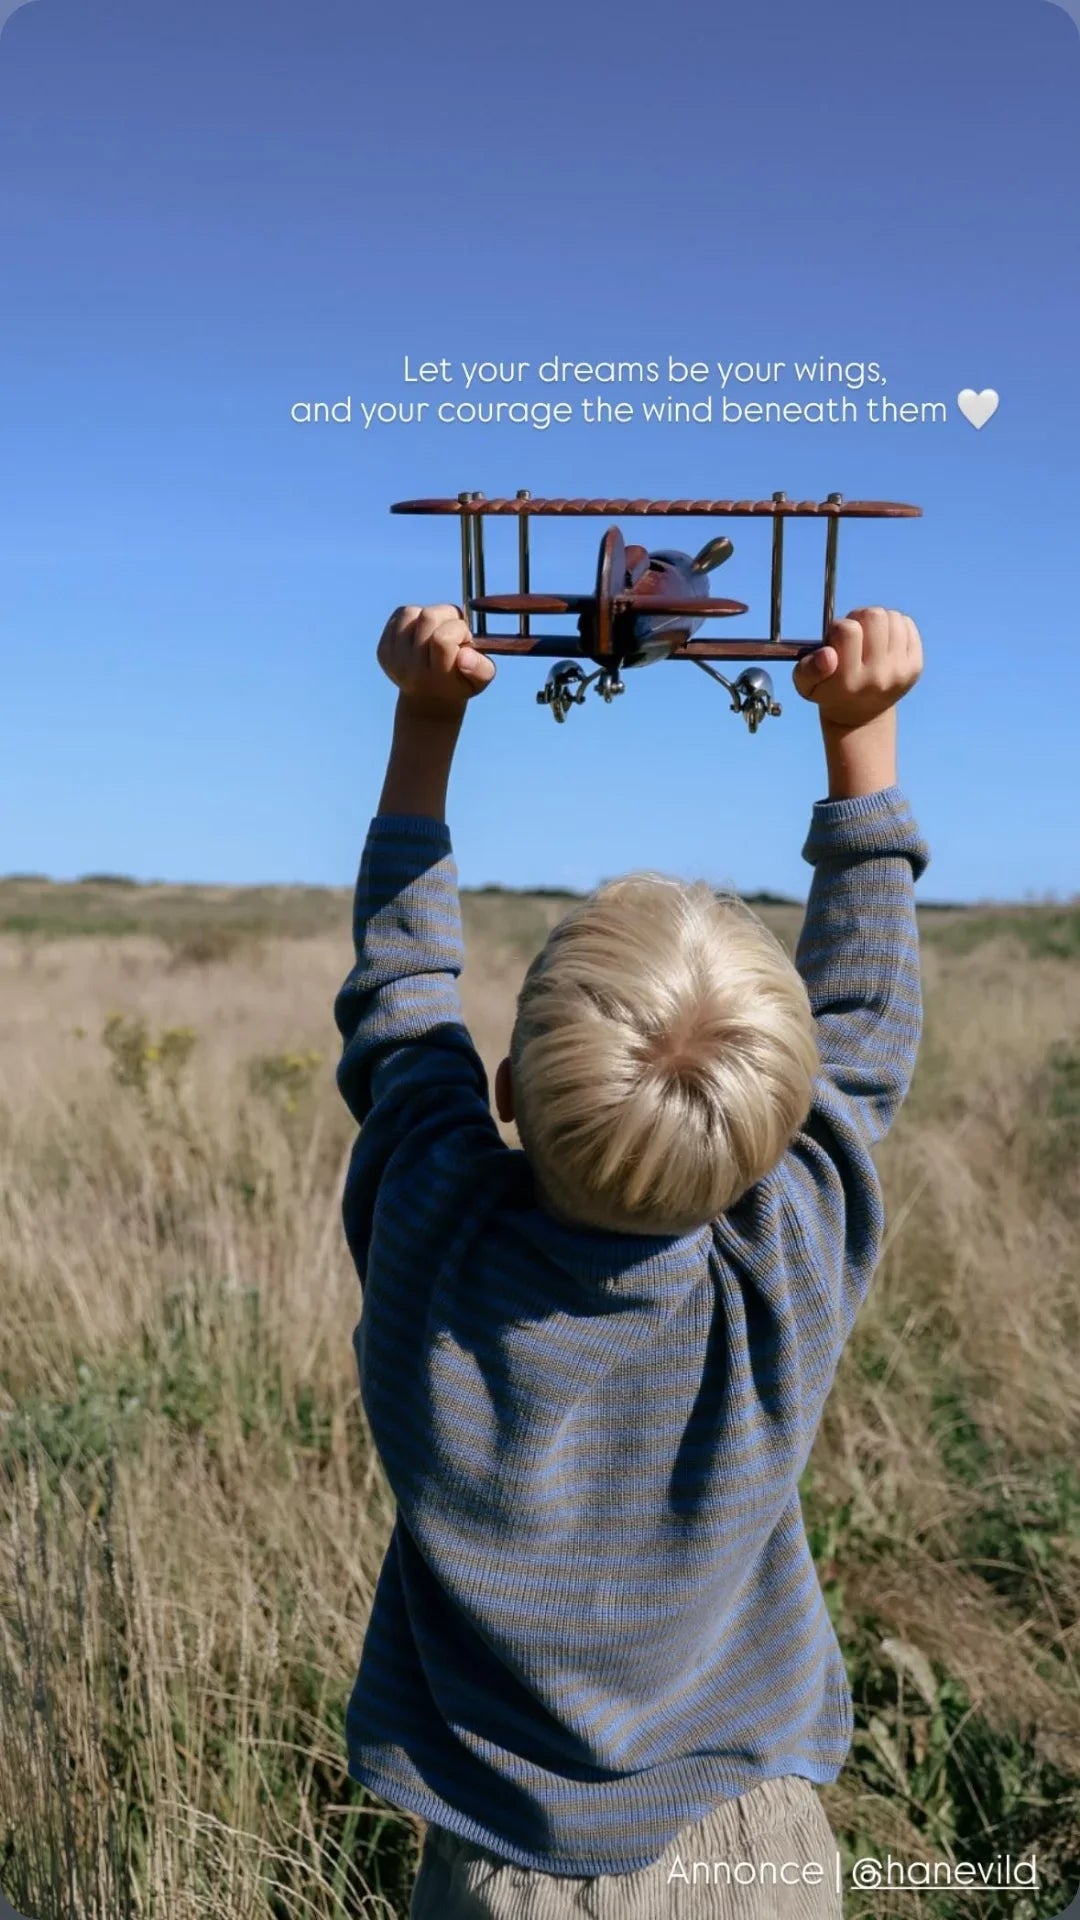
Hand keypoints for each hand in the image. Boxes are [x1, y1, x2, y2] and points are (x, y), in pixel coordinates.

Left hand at [377, 604, 495, 714]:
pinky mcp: (382, 649)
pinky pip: (399, 615)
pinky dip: (413, 618)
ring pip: (410, 612)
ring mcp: (393, 658)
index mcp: (436, 676)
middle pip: (427, 617)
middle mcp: (410, 668)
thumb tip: (463, 654)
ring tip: (435, 631)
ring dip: (427, 616)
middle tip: (452, 631)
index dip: (459, 630)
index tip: (464, 639)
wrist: (428, 698)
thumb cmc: (459, 682)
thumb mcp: (481, 680)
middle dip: (446, 616)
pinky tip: (421, 633)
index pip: (442, 638)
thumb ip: (481, 668)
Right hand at [792, 607, 921, 730]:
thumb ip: (808, 669)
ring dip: (878, 621)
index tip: (837, 640)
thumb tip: (827, 655)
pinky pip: (907, 624)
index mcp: (848, 681)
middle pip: (874, 617)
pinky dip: (894, 625)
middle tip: (855, 634)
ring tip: (869, 637)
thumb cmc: (830, 691)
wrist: (862, 716)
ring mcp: (900, 672)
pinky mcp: (915, 666)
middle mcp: (877, 677)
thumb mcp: (806, 685)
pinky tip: (884, 640)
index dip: (839, 627)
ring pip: (892, 617)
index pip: (848, 630)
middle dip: (861, 618)